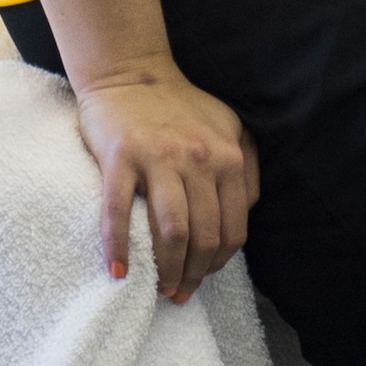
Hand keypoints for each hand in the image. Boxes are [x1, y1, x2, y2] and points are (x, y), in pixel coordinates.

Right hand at [76, 58, 259, 301]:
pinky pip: (119, 213)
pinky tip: (120, 272)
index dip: (219, 261)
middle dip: (194, 275)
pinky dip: (119, 248)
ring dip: (167, 270)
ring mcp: (159, 159)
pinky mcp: (121, 158)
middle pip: (204, 235)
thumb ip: (246, 165)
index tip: (204, 276)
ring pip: (171, 230)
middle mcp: (198, 158)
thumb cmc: (180, 106)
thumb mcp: (228, 126)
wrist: (131, 72)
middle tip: (179, 293)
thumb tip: (246, 211)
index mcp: (227, 154)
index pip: (233, 227)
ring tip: (159, 289)